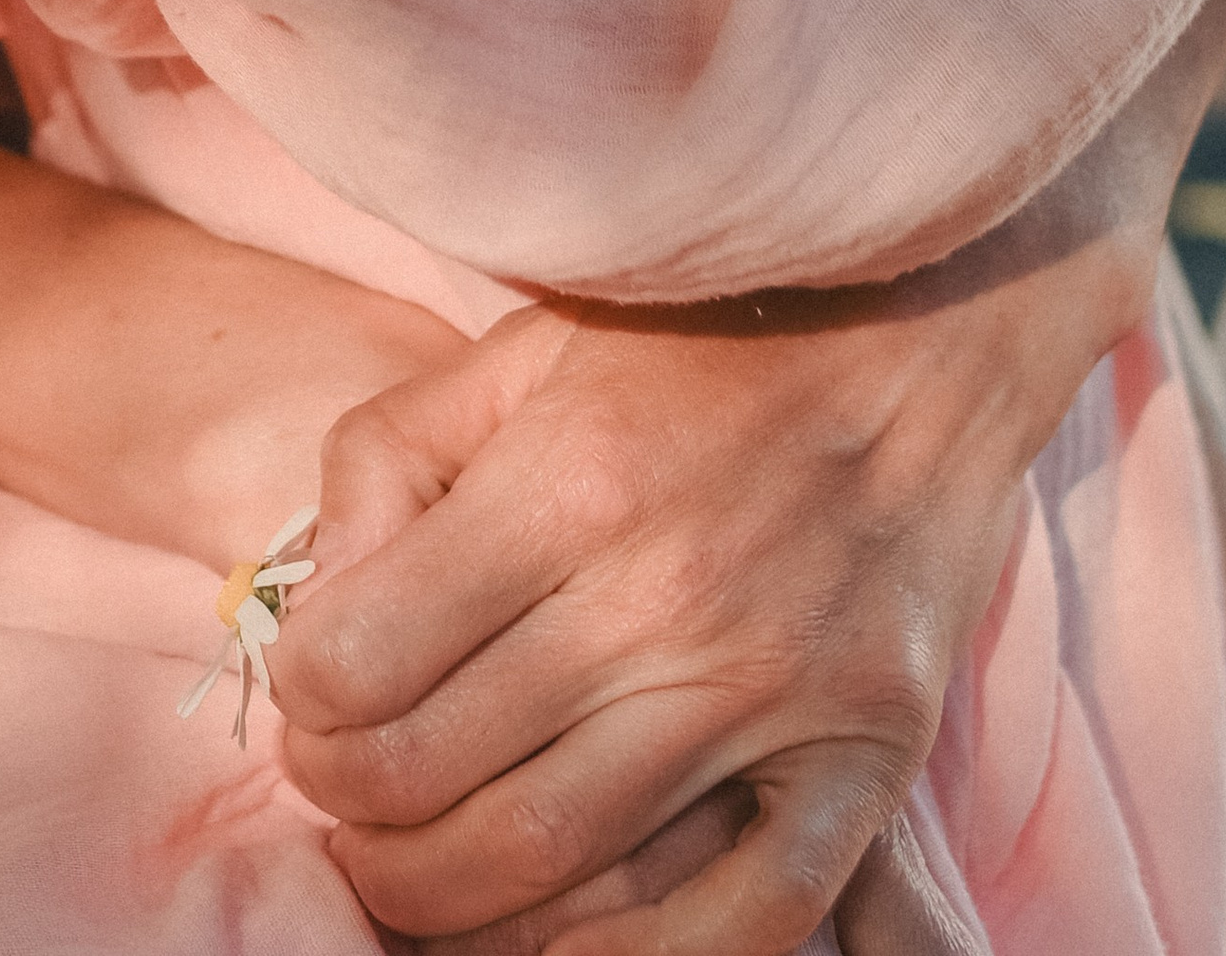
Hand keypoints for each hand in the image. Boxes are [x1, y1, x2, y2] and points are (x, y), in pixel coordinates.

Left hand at [277, 280, 1067, 955]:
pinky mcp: (860, 757)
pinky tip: (566, 935)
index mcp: (566, 484)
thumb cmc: (698, 340)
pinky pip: (739, 920)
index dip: (302, 701)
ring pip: (550, 868)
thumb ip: (391, 458)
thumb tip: (317, 601)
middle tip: (347, 792)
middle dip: (348, 810)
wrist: (922, 329)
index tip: (315, 692)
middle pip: (430, 782)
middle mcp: (662, 597)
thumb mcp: (516, 350)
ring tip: (418, 860)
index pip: (357, 665)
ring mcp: (770, 691)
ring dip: (442, 898)